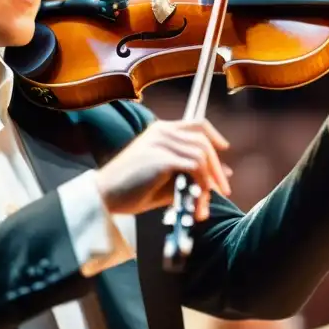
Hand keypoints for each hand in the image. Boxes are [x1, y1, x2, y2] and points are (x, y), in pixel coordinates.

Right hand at [95, 119, 232, 220]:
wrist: (103, 197)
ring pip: (201, 155)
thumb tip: (225, 173)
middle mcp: (162, 132)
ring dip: (209, 181)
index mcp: (160, 131)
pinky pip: (194, 167)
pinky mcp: (161, 158)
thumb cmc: (132, 190)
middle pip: (203, 140)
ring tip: (204, 204)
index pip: (197, 124)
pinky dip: (202, 185)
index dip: (214, 136)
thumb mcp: (166, 180)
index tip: (224, 150)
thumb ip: (193, 173)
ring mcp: (161, 142)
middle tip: (224, 190)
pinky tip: (197, 202)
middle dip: (217, 167)